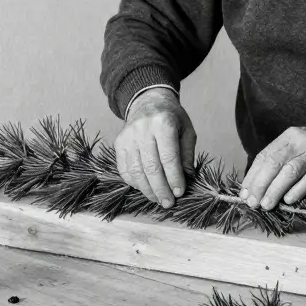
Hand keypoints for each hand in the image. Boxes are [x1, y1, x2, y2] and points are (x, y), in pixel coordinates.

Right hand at [115, 88, 195, 208]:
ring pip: (136, 171)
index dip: (174, 178)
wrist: (148, 102)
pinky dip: (135, 183)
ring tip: (159, 199)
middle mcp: (143, 129)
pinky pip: (125, 169)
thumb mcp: (187, 131)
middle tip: (169, 203)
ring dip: (148, 190)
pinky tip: (146, 189)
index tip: (180, 192)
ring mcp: (128, 137)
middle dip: (161, 189)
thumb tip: (186, 179)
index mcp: (163, 123)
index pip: (168, 157)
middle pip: (151, 167)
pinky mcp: (119, 144)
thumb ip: (187, 155)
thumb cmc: (172, 119)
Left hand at [238, 125, 305, 209]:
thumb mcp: (299, 146)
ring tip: (266, 205)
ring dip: (275, 190)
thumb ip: (280, 160)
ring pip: (290, 171)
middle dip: (260, 184)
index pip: (265, 156)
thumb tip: (255, 186)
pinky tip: (288, 200)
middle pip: (275, 163)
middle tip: (252, 202)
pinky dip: (298, 190)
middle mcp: (302, 140)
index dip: (253, 176)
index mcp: (290, 136)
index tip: (244, 193)